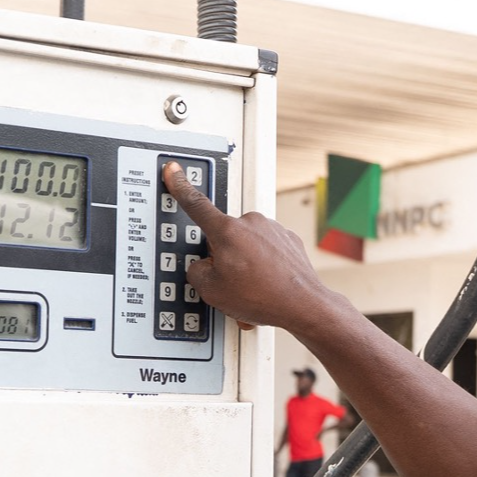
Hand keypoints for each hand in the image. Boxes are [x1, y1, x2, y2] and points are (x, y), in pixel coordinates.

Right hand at [163, 162, 348, 332]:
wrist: (301, 304)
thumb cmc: (261, 296)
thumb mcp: (211, 291)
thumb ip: (196, 271)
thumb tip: (202, 266)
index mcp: (227, 231)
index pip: (196, 205)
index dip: (181, 187)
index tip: (174, 171)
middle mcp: (251, 223)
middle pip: (224, 237)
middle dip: (224, 258)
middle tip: (232, 282)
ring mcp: (272, 229)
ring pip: (246, 246)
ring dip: (246, 265)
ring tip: (253, 289)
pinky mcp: (287, 239)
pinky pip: (267, 251)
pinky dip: (264, 267)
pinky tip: (268, 285)